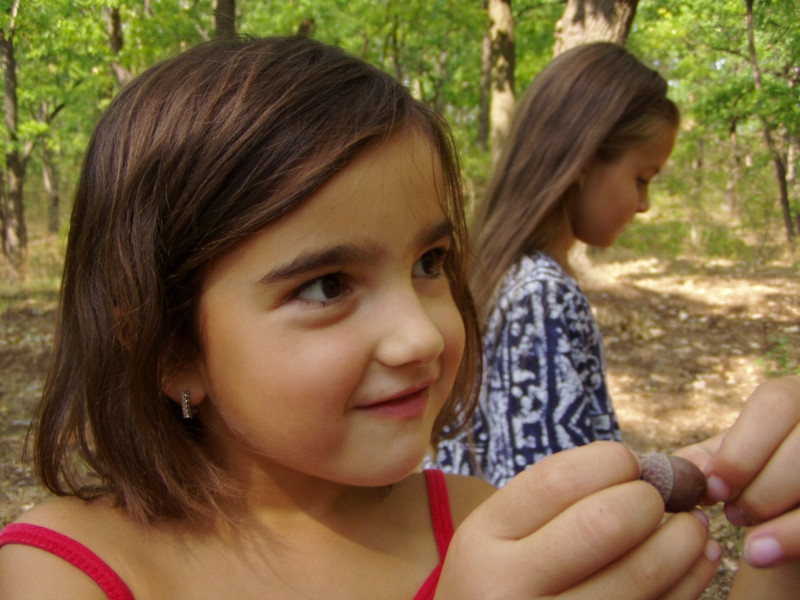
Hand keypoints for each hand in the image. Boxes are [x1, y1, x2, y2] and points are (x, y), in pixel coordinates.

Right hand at [437, 441, 719, 599]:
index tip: (629, 463)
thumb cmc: (507, 576)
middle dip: (650, 498)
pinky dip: (691, 579)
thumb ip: (559, 499)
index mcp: (482, 540)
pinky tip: (698, 560)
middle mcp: (507, 588)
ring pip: (643, 573)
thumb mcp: (503, 533)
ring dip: (685, 538)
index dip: (610, 461)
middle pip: (604, 522)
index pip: (558, 480)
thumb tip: (659, 470)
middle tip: (661, 498)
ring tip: (693, 525)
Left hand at [678, 376, 799, 567]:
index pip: (776, 403)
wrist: (794, 503)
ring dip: (782, 519)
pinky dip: (796, 538)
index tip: (713, 486)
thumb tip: (671, 469)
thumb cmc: (764, 471)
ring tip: (749, 543)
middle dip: (763, 486)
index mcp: (798, 395)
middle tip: (732, 514)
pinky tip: (765, 554)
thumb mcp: (738, 458)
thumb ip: (708, 459)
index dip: (742, 447)